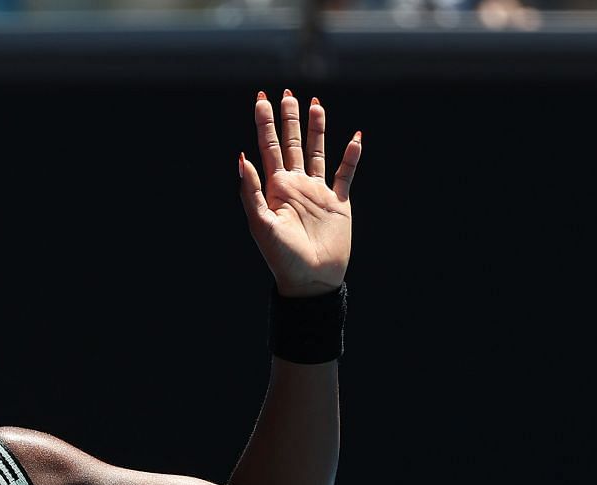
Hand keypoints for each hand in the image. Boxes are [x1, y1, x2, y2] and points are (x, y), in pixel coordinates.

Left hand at [239, 91, 361, 297]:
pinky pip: (346, 174)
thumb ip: (251, 192)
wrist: (310, 280)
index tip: (261, 100)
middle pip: (291, 144)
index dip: (264, 124)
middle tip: (286, 93)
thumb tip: (241, 158)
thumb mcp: (261, 225)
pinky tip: (355, 137)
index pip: (268, 148)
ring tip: (316, 104)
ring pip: (317, 152)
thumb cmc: (281, 258)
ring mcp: (318, 192)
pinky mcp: (339, 203)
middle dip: (289, 119)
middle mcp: (295, 185)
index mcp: (275, 189)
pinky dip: (351, 156)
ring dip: (316, 129)